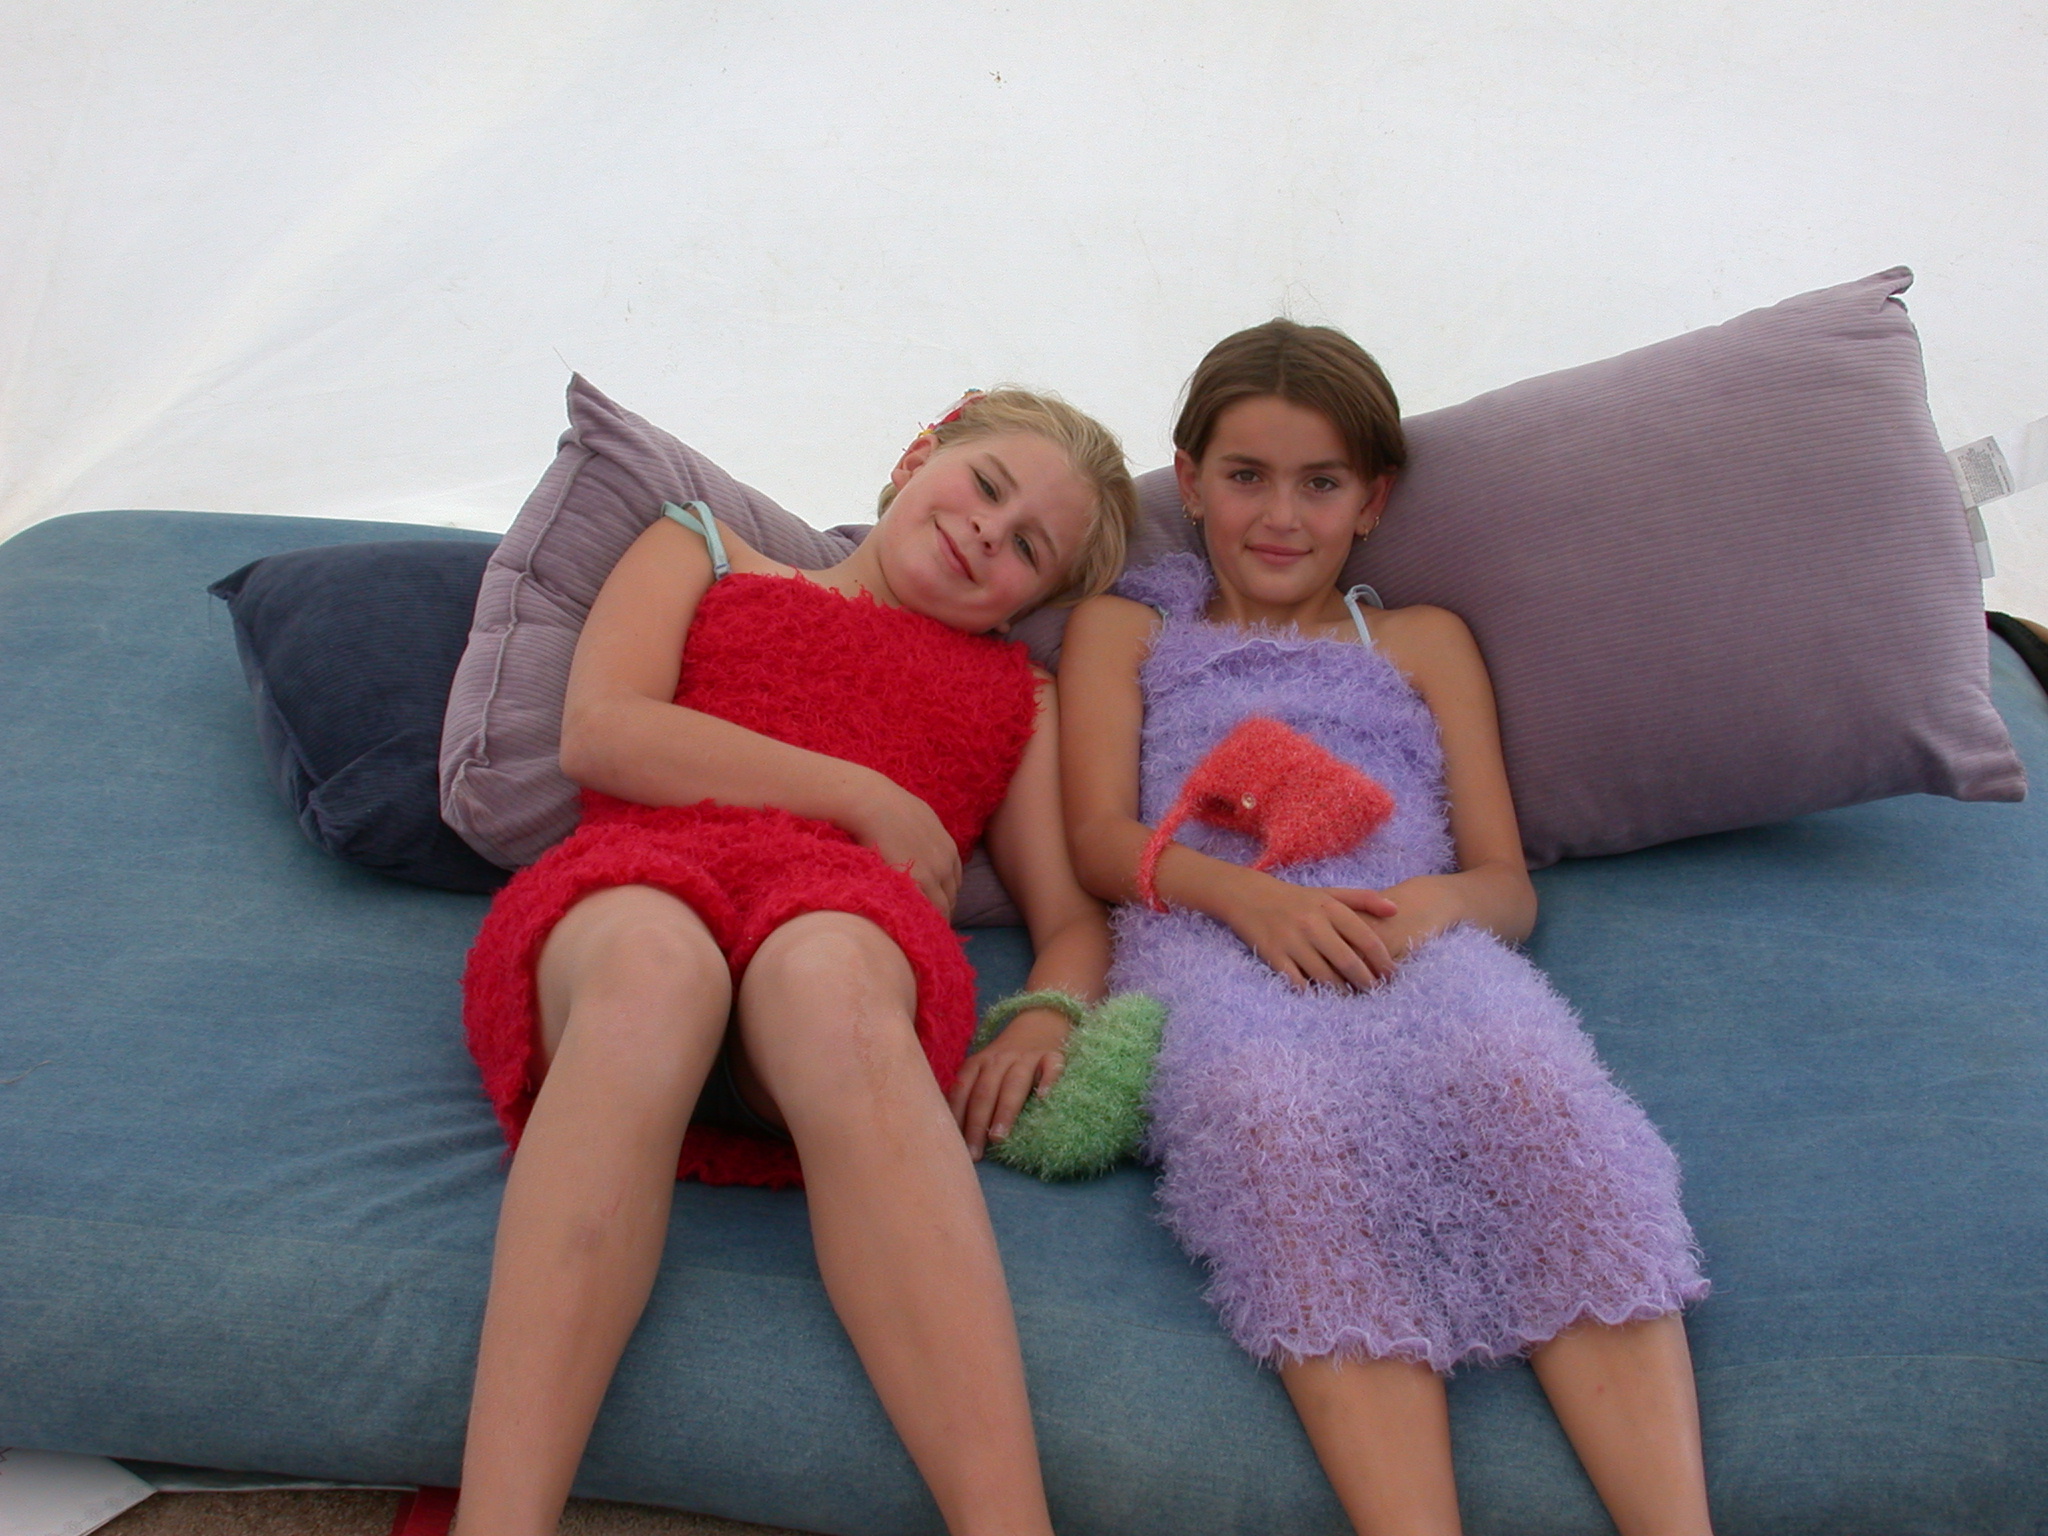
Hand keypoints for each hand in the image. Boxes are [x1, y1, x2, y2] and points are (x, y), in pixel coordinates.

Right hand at [844, 774, 961, 914]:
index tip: (935, 905)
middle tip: (927, 925)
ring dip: (932, 919)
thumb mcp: (919, 818)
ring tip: (918, 931)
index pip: (954, 883)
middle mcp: (946, 863)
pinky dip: (921, 919)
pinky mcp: (916, 882)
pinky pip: (924, 910)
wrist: (872, 803)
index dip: (945, 896)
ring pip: (940, 908)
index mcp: (949, 849)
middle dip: (941, 912)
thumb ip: (925, 836)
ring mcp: (933, 874)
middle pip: (950, 898)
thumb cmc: (887, 806)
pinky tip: (909, 926)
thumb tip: (916, 843)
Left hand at [948, 1007, 1071, 1158]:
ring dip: (1004, 1110)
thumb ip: (971, 1091)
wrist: (1041, 1020)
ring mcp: (1027, 1056)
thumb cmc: (1007, 1057)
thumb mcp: (985, 1067)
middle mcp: (1000, 1058)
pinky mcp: (1053, 1055)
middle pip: (985, 1091)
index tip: (955, 1147)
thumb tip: (954, 1132)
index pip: (963, 1090)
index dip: (958, 1117)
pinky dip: (1048, 1080)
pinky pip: (1051, 1066)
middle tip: (974, 1153)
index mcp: (979, 1062)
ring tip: (998, 1137)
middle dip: (977, 1123)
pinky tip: (1044, 1098)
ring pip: (1013, 1083)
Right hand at [1216, 871, 1400, 990]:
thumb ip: (1364, 899)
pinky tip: (1321, 996)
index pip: (1366, 939)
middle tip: (1375, 992)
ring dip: (1342, 991)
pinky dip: (1312, 992)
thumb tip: (1396, 909)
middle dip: (1366, 982)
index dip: (1383, 961)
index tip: (1391, 975)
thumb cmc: (1296, 899)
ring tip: (1352, 997)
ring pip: (1325, 976)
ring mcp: (1292, 941)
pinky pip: (1298, 982)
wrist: (1249, 896)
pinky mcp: (1274, 956)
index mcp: (1330, 908)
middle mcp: (1313, 925)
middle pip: (1349, 962)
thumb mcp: (1330, 893)